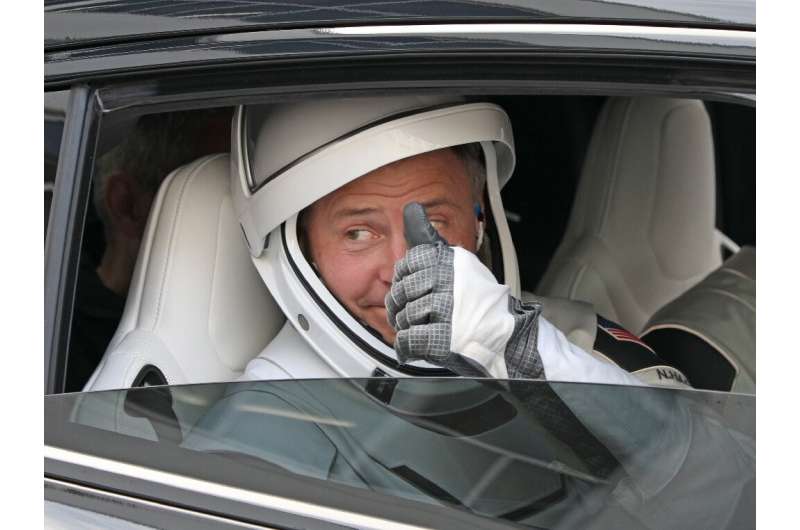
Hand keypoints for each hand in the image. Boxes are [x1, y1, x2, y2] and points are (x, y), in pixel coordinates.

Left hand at [385, 202, 544, 378]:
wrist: (506, 333)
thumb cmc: (478, 298)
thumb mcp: (456, 260)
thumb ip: (427, 238)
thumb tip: (411, 208)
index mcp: (449, 259)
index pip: (407, 264)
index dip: (407, 280)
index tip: (418, 288)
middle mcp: (447, 280)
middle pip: (402, 291)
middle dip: (403, 305)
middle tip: (417, 312)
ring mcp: (446, 309)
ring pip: (405, 316)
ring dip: (408, 326)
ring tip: (424, 327)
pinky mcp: (444, 337)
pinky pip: (409, 339)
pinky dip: (409, 346)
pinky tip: (419, 344)